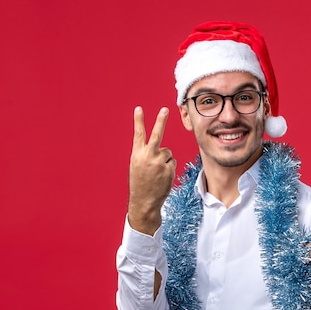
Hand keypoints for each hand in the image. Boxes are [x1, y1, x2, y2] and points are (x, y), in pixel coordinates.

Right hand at [128, 106, 176, 234]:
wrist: (144, 201)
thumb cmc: (141, 182)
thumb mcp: (137, 166)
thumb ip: (146, 154)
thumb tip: (162, 149)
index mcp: (137, 154)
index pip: (138, 134)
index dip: (139, 121)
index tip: (139, 108)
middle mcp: (148, 156)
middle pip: (157, 134)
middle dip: (161, 120)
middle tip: (165, 109)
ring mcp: (159, 162)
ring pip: (168, 152)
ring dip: (165, 160)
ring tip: (157, 172)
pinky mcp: (169, 169)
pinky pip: (172, 162)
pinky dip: (169, 168)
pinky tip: (163, 177)